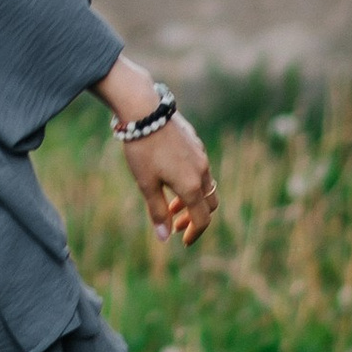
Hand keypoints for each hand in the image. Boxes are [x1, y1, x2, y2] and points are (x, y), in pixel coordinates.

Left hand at [116, 108, 217, 246]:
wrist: (144, 110)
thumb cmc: (142, 149)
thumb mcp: (146, 184)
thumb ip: (158, 211)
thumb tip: (165, 238)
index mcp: (191, 185)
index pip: (202, 219)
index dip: (195, 233)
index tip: (183, 241)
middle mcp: (201, 171)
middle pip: (209, 203)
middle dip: (195, 217)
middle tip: (176, 223)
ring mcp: (201, 155)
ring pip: (205, 185)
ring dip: (191, 199)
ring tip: (170, 202)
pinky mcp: (195, 142)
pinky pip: (200, 169)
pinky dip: (190, 181)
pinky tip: (170, 176)